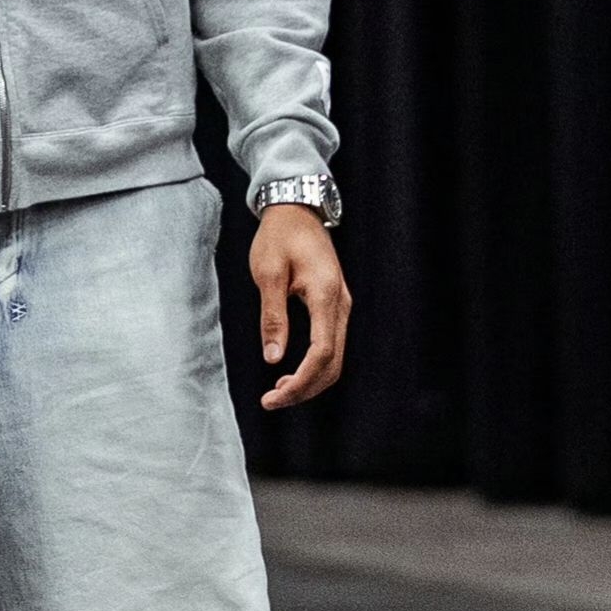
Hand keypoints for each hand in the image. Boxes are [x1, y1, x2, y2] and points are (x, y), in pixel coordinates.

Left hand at [250, 206, 348, 409]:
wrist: (297, 209)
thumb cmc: (279, 236)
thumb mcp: (268, 273)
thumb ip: (273, 316)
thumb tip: (273, 358)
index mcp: (326, 296)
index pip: (322, 354)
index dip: (300, 382)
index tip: (273, 397)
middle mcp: (341, 305)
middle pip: (332, 364)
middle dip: (304, 389)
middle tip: (270, 402)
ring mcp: (341, 305)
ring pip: (334, 358)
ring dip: (309, 380)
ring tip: (277, 392)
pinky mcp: (335, 305)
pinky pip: (330, 344)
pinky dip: (313, 365)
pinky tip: (290, 372)